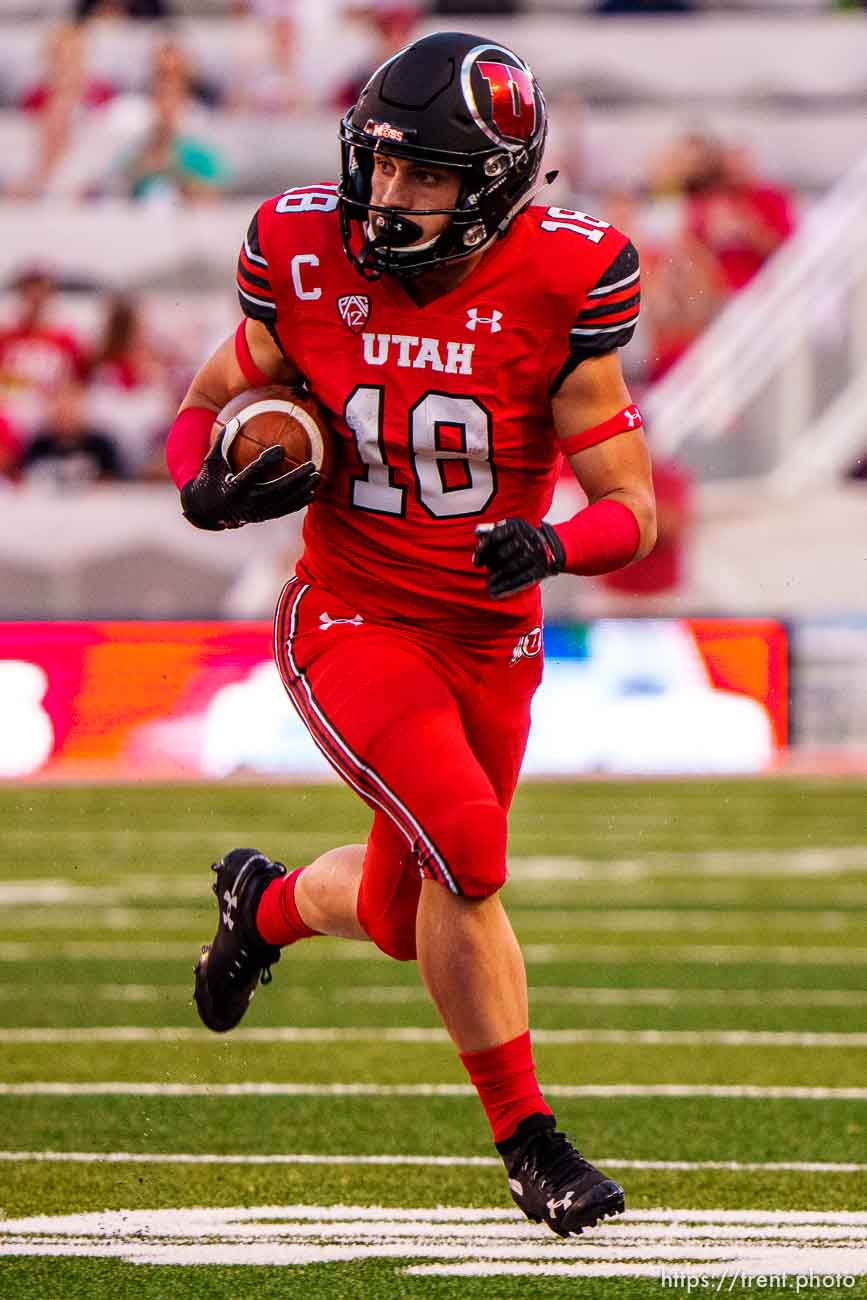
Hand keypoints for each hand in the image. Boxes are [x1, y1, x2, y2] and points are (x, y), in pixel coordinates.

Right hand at [180, 439, 318, 530]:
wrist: (206, 513)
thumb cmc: (209, 481)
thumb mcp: (212, 461)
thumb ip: (222, 441)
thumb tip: (236, 418)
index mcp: (234, 487)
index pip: (253, 473)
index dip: (267, 461)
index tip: (281, 449)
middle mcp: (246, 502)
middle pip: (276, 490)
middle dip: (295, 479)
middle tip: (311, 465)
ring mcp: (256, 512)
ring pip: (284, 503)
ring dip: (302, 491)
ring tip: (317, 477)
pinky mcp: (262, 517)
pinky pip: (284, 510)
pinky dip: (298, 502)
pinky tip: (312, 492)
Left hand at [473, 517, 564, 598]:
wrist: (550, 545)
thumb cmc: (523, 537)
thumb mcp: (510, 526)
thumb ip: (493, 531)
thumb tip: (478, 536)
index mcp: (517, 526)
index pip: (494, 537)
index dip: (483, 551)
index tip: (477, 562)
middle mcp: (528, 538)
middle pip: (502, 555)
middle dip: (491, 565)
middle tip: (487, 571)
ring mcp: (535, 554)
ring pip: (511, 569)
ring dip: (498, 579)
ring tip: (489, 586)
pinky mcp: (540, 569)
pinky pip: (521, 580)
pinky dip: (507, 588)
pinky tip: (497, 593)